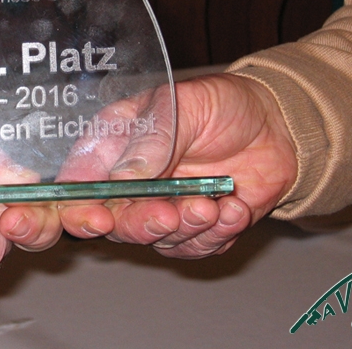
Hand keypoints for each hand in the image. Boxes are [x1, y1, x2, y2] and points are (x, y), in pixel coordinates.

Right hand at [58, 74, 297, 257]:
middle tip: (168, 214)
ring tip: (211, 204)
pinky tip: (232, 209)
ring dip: (185, 228)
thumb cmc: (219, 103)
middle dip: (140, 224)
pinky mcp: (195, 228)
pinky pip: (194, 247)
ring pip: (155, 239)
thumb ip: (152, 139)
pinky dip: (214, 235)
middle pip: (112, 222)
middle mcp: (129, 183)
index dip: (76, 209)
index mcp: (110, 147)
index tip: (98, 218)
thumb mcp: (181, 104)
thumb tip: (124, 177)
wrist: (276, 125)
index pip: (75, 187)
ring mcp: (161, 207)